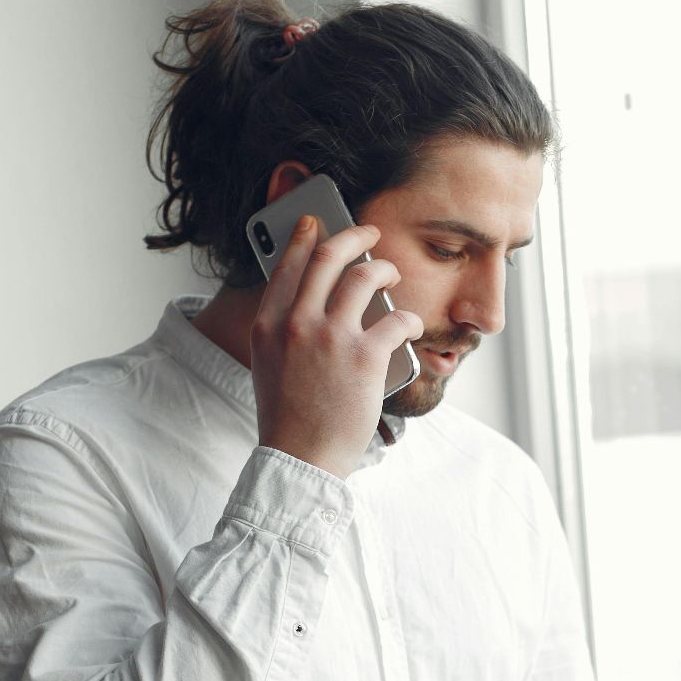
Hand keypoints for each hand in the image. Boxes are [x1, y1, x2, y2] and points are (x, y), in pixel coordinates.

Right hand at [251, 215, 423, 477]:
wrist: (301, 458)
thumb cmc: (290, 417)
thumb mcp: (270, 365)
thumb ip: (285, 330)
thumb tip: (314, 301)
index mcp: (268, 324)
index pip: (287, 264)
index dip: (306, 237)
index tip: (318, 222)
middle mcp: (296, 323)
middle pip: (329, 257)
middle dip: (354, 235)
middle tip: (370, 233)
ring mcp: (331, 337)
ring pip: (365, 277)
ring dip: (384, 270)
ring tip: (391, 276)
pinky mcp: (365, 356)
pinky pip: (397, 318)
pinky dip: (409, 319)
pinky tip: (411, 326)